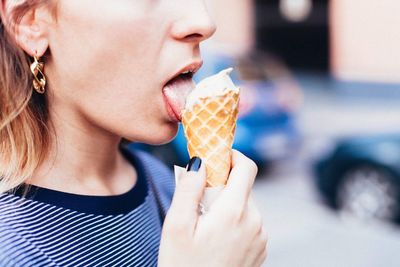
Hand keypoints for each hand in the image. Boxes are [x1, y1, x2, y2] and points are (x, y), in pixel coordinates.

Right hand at [158, 150, 267, 266]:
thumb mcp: (177, 226)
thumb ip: (189, 188)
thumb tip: (201, 161)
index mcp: (235, 212)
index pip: (246, 167)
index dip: (231, 156)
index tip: (215, 158)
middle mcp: (255, 222)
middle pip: (243, 186)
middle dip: (222, 186)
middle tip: (199, 202)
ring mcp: (261, 237)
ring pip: (245, 204)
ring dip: (227, 204)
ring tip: (205, 226)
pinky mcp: (261, 248)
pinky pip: (249, 222)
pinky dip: (234, 220)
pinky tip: (217, 238)